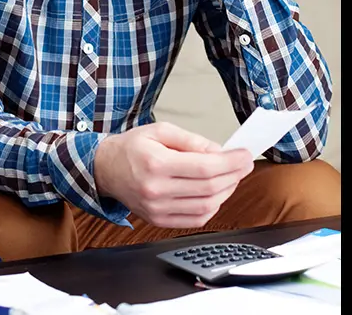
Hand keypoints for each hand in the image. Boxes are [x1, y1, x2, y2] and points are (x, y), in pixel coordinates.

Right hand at [94, 122, 254, 227]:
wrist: (106, 169)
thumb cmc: (132, 148)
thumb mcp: (161, 131)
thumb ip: (193, 141)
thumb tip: (220, 151)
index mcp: (156, 164)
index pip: (205, 168)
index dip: (232, 163)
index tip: (245, 155)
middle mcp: (156, 190)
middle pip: (209, 188)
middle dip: (234, 175)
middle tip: (244, 164)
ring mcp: (156, 209)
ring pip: (206, 207)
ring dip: (226, 192)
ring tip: (231, 177)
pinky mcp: (158, 220)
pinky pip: (195, 219)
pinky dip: (212, 207)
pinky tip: (215, 193)